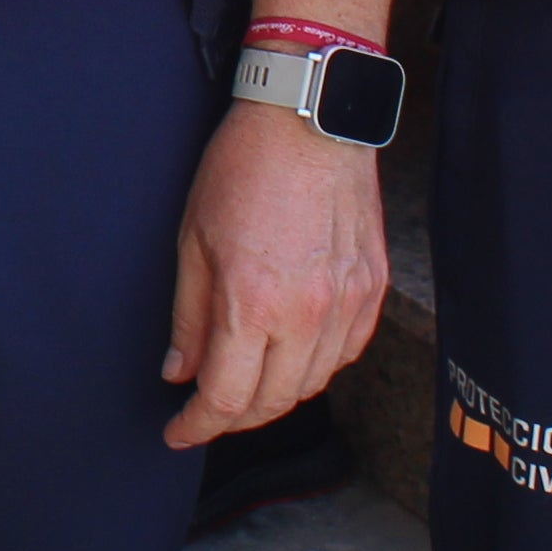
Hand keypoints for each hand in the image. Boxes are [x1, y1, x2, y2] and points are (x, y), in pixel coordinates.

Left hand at [163, 99, 391, 448]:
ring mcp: (347, 304)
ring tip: (246, 383)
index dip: (197, 426)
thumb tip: (179, 372)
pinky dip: (316, 367)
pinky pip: (346, 353)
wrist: (310, 118)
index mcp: (252, 305)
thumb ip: (188, 317)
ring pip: (313, 384)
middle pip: (271, 403)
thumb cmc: (242, 168)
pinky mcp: (373, 288)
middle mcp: (306, 316)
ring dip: (276, 396)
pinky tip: (292, 354)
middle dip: (233, 418)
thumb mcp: (192, 239)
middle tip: (206, 411)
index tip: (178, 433)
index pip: (225, 399)